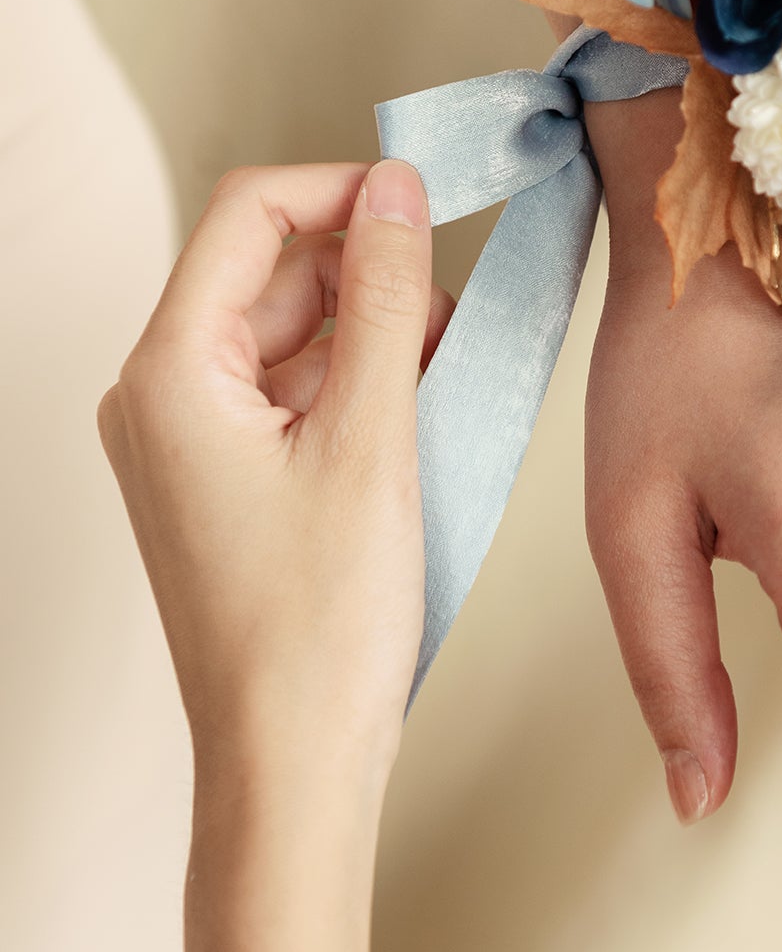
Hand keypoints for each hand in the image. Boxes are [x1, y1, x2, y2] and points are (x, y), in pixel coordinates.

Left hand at [99, 159, 450, 777]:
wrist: (292, 763)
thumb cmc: (319, 627)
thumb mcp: (373, 436)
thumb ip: (387, 296)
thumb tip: (394, 188)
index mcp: (169, 371)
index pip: (249, 214)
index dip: (343, 191)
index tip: (426, 201)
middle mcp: (157, 395)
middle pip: (271, 272)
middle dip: (369, 279)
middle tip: (454, 321)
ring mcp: (184, 439)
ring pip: (288, 333)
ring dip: (372, 338)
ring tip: (443, 386)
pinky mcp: (217, 477)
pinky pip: (288, 391)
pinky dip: (355, 390)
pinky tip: (415, 424)